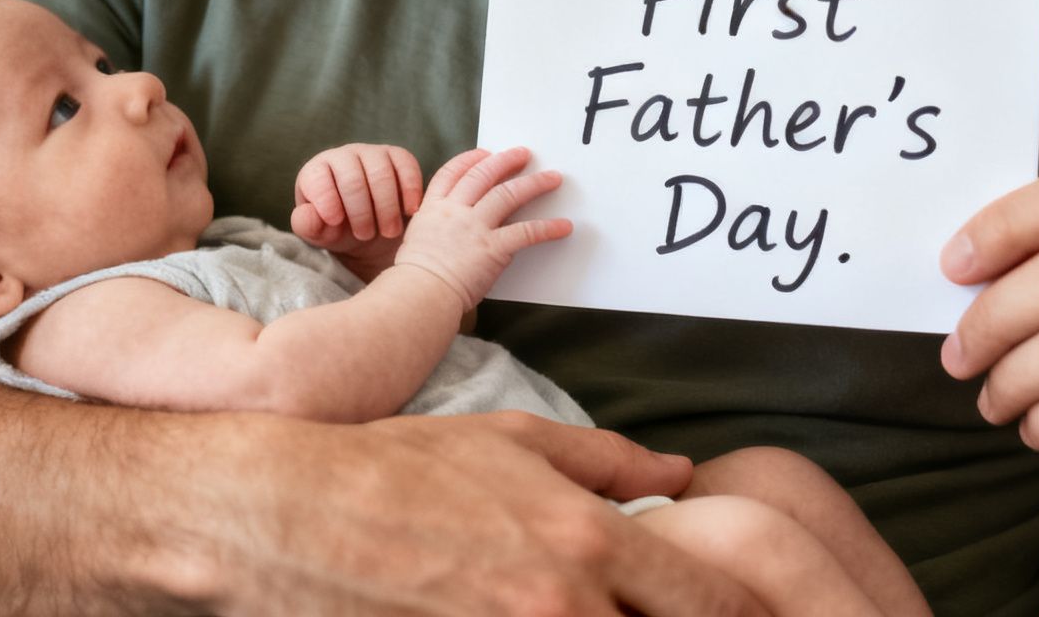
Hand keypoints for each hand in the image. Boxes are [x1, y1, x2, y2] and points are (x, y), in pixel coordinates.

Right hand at [186, 410, 770, 615]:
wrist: (287, 514)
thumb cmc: (398, 467)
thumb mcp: (512, 439)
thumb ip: (607, 462)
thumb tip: (683, 468)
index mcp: (585, 540)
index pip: (709, 603)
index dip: (742, 616)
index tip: (751, 614)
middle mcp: (561, 607)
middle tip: (669, 610)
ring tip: (599, 607)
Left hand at [292, 144, 424, 273]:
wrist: (373, 230)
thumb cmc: (339, 230)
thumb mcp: (321, 234)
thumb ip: (308, 226)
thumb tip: (308, 214)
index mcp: (316, 172)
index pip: (317, 178)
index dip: (326, 200)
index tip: (336, 222)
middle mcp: (343, 156)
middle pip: (352, 178)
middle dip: (360, 212)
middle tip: (365, 235)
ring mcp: (372, 153)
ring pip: (380, 173)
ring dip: (386, 207)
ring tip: (388, 231)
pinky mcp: (399, 157)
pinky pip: (406, 166)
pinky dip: (410, 191)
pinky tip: (409, 212)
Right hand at [393, 147, 571, 311]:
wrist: (421, 294)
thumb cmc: (416, 278)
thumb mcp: (417, 241)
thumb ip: (436, 229)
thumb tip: (454, 231)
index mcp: (432, 209)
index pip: (451, 173)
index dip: (470, 160)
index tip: (484, 153)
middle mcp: (454, 212)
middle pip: (483, 175)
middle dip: (505, 161)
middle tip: (523, 154)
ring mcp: (474, 227)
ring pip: (507, 194)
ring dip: (533, 184)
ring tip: (552, 178)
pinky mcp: (493, 248)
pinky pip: (526, 232)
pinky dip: (547, 228)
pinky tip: (563, 226)